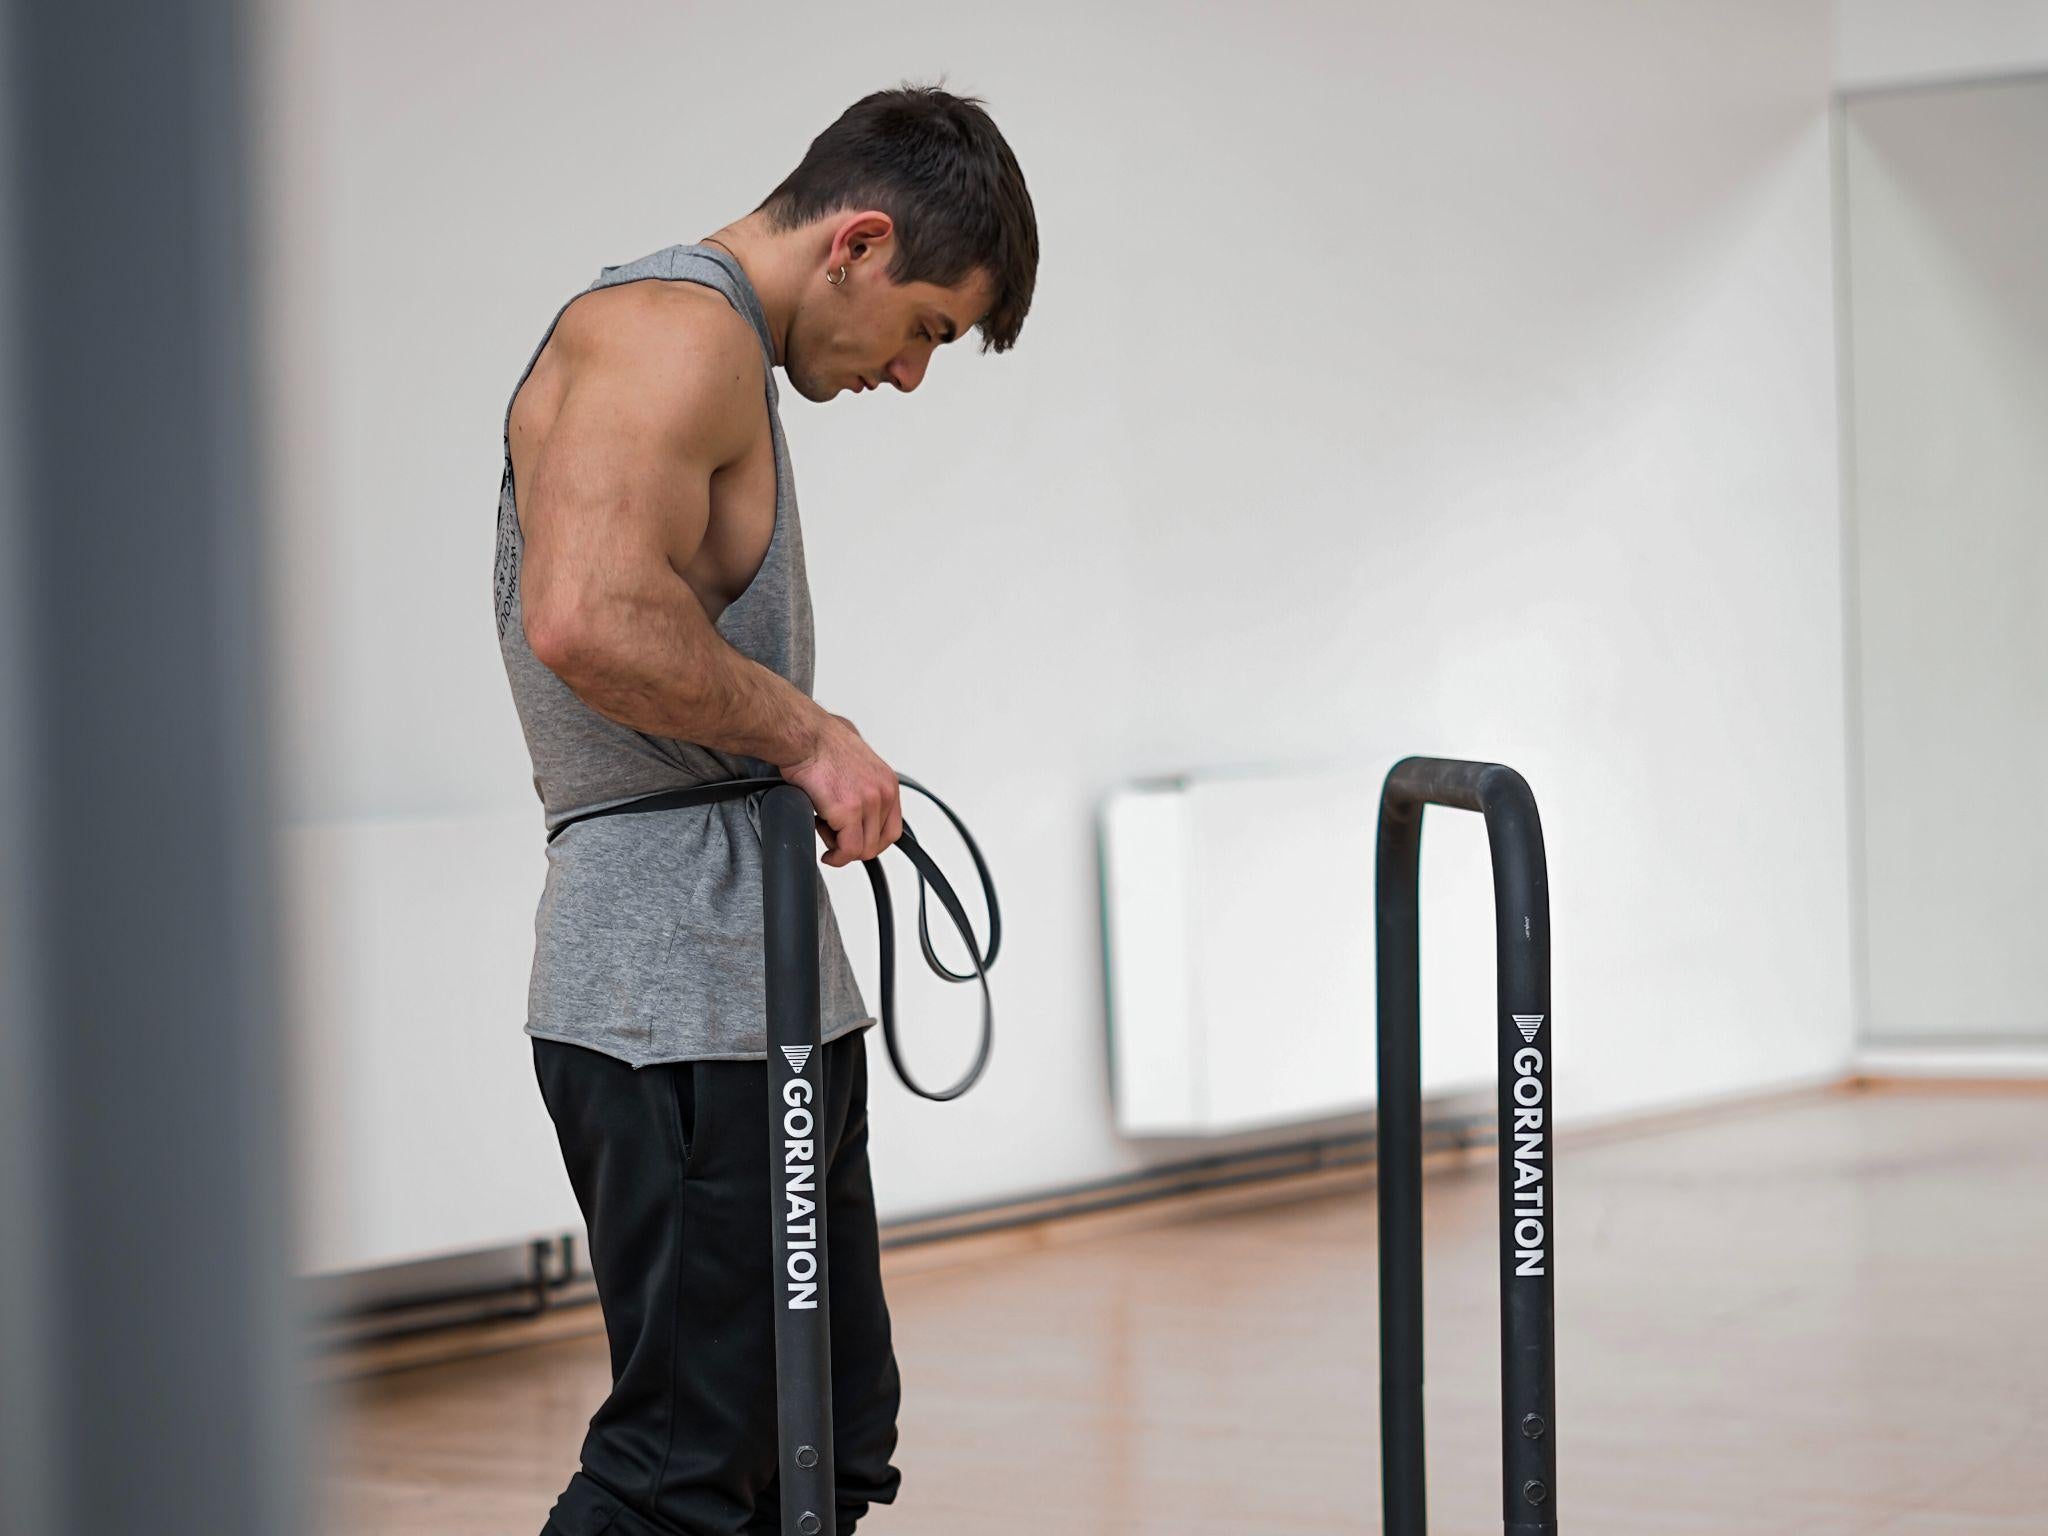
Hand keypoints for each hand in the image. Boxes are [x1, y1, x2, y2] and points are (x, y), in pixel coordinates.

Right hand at [779, 713, 902, 867]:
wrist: (804, 737)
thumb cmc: (820, 741)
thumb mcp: (856, 757)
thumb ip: (862, 778)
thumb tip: (852, 788)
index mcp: (887, 782)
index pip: (891, 827)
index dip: (871, 840)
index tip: (855, 842)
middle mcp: (883, 793)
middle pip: (878, 841)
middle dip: (855, 846)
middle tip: (836, 841)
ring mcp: (868, 803)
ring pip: (863, 849)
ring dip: (842, 849)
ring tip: (825, 834)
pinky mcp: (848, 811)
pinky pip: (847, 850)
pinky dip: (836, 857)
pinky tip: (826, 851)